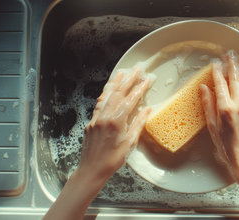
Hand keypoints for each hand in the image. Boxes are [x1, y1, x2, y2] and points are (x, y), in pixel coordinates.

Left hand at [44, 67, 151, 219]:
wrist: (92, 169)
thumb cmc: (113, 159)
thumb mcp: (130, 143)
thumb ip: (138, 124)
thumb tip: (147, 110)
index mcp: (117, 121)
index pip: (130, 100)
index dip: (139, 88)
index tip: (147, 80)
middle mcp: (105, 116)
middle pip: (118, 93)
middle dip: (128, 79)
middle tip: (136, 69)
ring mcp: (97, 118)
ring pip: (106, 95)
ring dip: (115, 83)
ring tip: (122, 72)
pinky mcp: (91, 122)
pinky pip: (99, 103)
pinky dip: (105, 94)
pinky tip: (108, 89)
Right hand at [201, 56, 238, 177]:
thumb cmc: (226, 146)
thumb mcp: (212, 127)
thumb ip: (208, 105)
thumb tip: (203, 89)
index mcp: (225, 108)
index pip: (220, 84)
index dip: (217, 72)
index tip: (215, 64)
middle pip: (235, 80)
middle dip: (232, 66)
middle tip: (230, 55)